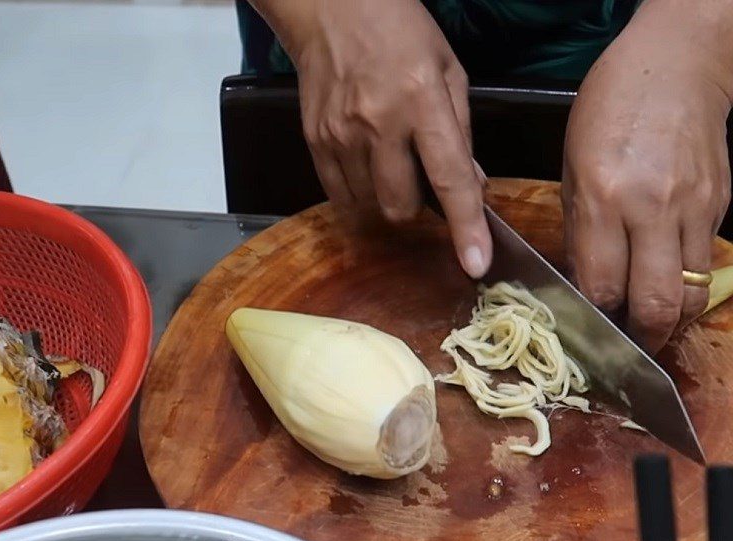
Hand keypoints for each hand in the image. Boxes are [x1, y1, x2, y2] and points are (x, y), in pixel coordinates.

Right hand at [255, 0, 490, 276]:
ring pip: (370, 208)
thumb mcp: (448, 69)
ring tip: (388, 162)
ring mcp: (341, 136)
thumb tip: (471, 187)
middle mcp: (378, 122)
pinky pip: (340, 197)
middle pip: (401, 208)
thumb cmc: (400, 30)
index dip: (465, 227)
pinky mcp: (316, 143)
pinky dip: (360, 194)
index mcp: (421, 99)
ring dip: (387, 199)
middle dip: (416, 207)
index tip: (476, 265)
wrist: (331, 7)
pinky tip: (365, 166)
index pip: (449, 178)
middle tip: (417, 176)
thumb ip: (461, 131)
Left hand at [562, 0, 731, 352]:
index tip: (587, 329)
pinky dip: (686, 285)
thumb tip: (586, 285)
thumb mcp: (573, 169)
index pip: (602, 287)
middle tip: (628, 349)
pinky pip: (704, 263)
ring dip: (670, 321)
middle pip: (658, 304)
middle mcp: (654, 208)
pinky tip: (667, 284)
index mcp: (605, 198)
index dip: (594, 319)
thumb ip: (581, 232)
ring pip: (691, 294)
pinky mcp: (720, 205)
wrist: (678, 61)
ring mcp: (695, 208)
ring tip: (650, 327)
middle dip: (642, 340)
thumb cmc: (610, 109)